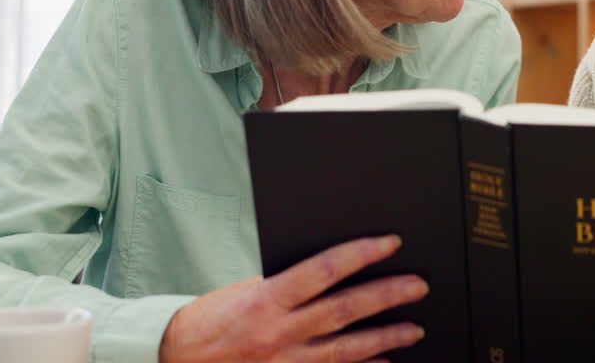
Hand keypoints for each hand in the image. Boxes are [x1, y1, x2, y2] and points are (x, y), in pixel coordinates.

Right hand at [159, 235, 427, 362]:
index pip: (325, 270)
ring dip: (385, 338)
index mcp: (267, 299)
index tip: (391, 243)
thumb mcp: (249, 290)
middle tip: (418, 286)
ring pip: (346, 351)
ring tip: (415, 328)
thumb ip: (290, 285)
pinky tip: (384, 361)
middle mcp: (279, 333)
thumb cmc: (213, 320)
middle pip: (345, 311)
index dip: (362, 254)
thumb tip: (335, 271)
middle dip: (386, 297)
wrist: (176, 359)